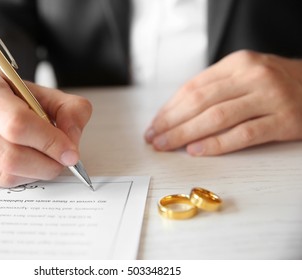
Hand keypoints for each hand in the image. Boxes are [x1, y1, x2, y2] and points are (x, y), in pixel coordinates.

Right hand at [0, 73, 91, 186]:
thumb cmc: (16, 102)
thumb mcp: (48, 96)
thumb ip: (70, 112)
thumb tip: (71, 143)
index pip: (17, 123)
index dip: (49, 142)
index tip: (70, 153)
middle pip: (10, 155)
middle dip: (45, 164)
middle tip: (62, 162)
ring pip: (4, 174)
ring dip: (35, 173)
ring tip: (45, 161)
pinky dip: (20, 179)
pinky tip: (26, 165)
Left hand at [145, 50, 301, 154]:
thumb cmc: (275, 84)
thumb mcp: (245, 75)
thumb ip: (216, 88)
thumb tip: (177, 112)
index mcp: (237, 63)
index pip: (193, 87)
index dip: (169, 108)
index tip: (154, 124)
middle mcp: (252, 76)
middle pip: (200, 102)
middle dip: (171, 122)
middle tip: (153, 138)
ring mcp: (269, 98)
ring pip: (217, 117)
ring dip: (185, 134)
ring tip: (166, 145)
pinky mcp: (284, 120)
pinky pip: (243, 134)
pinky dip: (216, 144)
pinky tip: (196, 150)